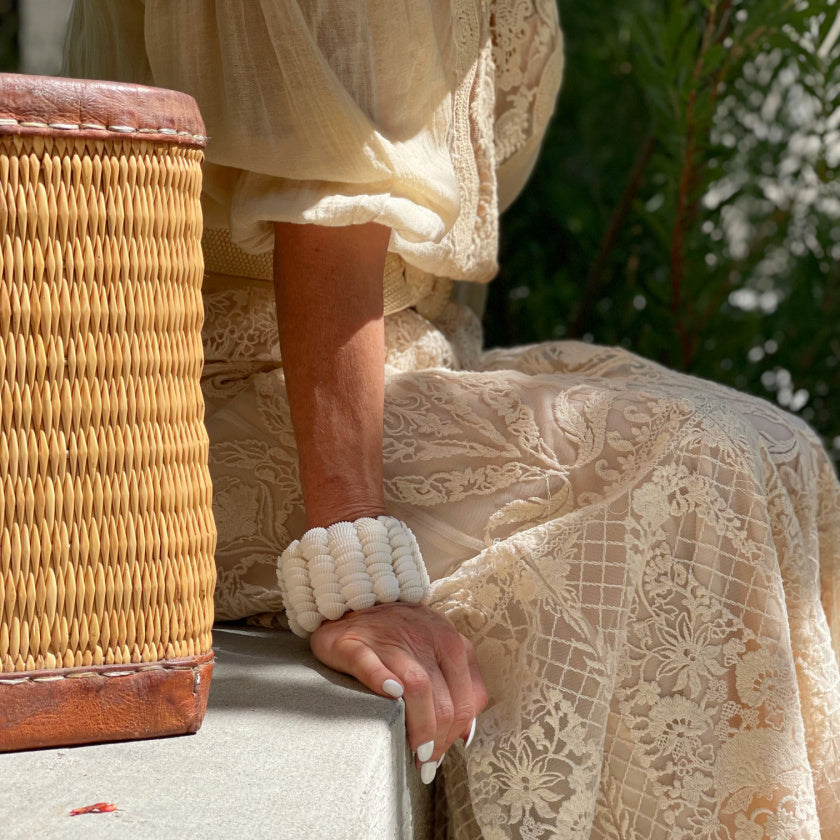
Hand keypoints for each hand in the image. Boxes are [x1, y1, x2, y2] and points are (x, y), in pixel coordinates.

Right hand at [310, 602, 487, 781]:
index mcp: (450, 642)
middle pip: (444, 700)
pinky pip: (370, 663)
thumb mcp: (438, 650)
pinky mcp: (354, 642)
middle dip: (439, 740)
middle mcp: (425, 638)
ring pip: (417, 686)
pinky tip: (390, 697)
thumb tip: (465, 733)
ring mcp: (390, 639)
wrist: (354, 601)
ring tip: (415, 753)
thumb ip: (459, 684)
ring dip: (420, 725)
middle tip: (426, 763)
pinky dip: (381, 681)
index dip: (457, 733)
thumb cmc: (401, 636)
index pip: (466, 698)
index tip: (442, 753)